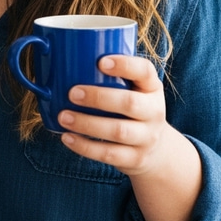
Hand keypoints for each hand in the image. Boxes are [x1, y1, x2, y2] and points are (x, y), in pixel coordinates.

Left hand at [58, 55, 170, 176]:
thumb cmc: (134, 109)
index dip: (125, 65)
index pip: (145, 70)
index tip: (101, 62)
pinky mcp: (135, 159)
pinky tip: (67, 137)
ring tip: (63, 116)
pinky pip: (109, 154)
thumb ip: (113, 77)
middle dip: (98, 98)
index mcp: (152, 87)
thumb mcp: (135, 90)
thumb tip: (69, 61)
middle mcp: (154, 112)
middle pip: (129, 103)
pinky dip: (85, 146)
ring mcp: (147, 138)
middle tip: (72, 93)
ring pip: (118, 131)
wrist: (156, 150)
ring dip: (87, 124)